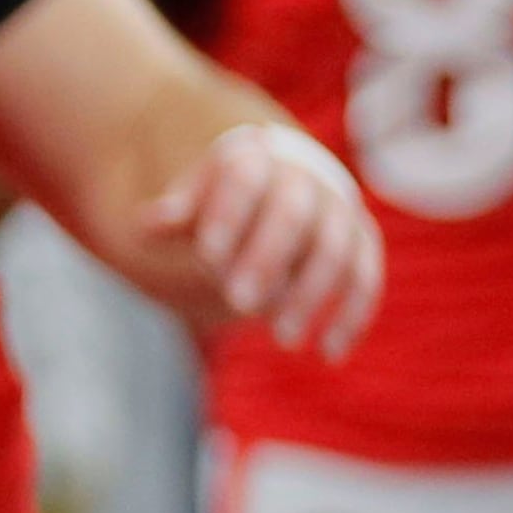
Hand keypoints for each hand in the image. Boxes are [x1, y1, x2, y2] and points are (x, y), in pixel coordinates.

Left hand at [142, 120, 378, 357]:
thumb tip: (146, 225)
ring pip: (334, 250)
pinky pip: (365, 277)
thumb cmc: (224, 201)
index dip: (228, 214)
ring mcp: (339, 211)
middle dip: (267, 258)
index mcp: (257, 159)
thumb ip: (175, 214)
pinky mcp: (362, 243)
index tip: (206, 256)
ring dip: (311, 295)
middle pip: (293, 215)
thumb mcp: (194, 201)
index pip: (244, 178)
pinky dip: (352, 314)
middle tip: (237, 303)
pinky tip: (330, 353)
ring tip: (282, 339)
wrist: (278, 184)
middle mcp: (306, 180)